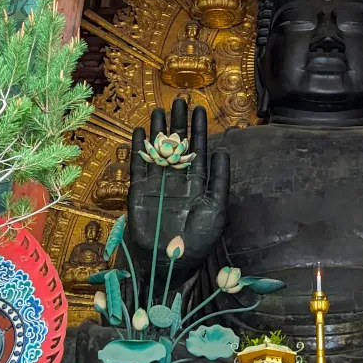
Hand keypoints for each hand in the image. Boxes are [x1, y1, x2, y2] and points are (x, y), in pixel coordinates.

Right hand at [127, 99, 229, 289]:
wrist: (168, 263)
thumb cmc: (197, 241)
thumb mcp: (216, 209)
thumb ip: (220, 181)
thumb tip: (223, 151)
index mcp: (199, 184)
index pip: (200, 151)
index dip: (199, 131)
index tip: (200, 110)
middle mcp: (178, 181)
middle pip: (179, 146)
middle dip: (179, 124)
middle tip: (180, 99)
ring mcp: (158, 185)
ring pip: (158, 152)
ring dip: (159, 132)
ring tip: (159, 109)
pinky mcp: (139, 192)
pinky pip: (139, 166)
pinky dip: (139, 150)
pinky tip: (140, 132)